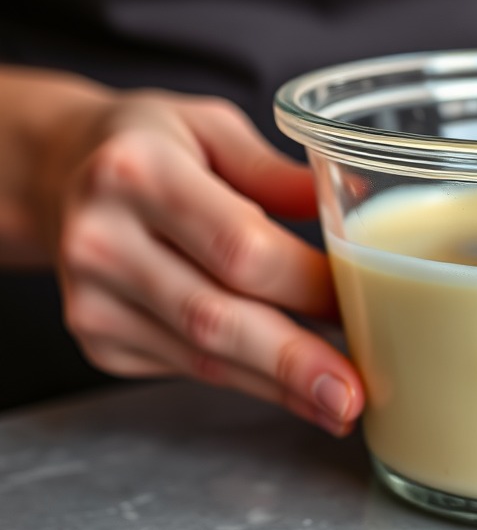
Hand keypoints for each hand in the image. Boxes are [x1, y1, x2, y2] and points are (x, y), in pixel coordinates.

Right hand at [41, 90, 363, 434]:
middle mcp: (102, 240)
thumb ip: (275, 171)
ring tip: (339, 403)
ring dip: (277, 386)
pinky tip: (290, 386)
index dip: (306, 284)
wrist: (58, 172)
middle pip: (215, 315)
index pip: (238, 245)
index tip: (366, 301)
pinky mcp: (98, 339)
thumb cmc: (152, 143)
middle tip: (353, 393)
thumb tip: (354, 204)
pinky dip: (246, 378)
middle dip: (293, 361)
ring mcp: (92, 299)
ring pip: (201, 355)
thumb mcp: (211, 127)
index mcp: (138, 171)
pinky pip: (186, 366)